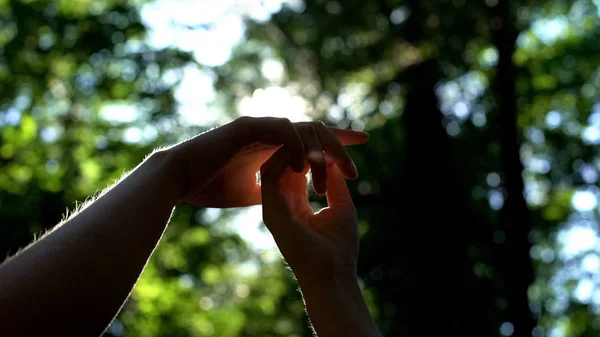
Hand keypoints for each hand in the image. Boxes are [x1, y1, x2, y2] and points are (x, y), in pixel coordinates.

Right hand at [168, 116, 367, 207]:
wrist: (180, 180)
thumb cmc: (211, 185)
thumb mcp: (250, 193)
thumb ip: (270, 189)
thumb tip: (284, 197)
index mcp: (275, 145)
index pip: (314, 139)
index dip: (339, 141)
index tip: (364, 144)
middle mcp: (271, 131)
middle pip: (317, 130)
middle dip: (340, 148)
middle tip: (356, 172)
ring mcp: (261, 126)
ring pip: (304, 129)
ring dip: (321, 153)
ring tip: (330, 177)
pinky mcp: (248, 127)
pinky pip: (282, 130)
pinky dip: (295, 146)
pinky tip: (302, 167)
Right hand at [260, 146, 359, 282]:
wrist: (332, 277)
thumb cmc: (340, 247)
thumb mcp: (342, 206)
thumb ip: (336, 183)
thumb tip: (337, 159)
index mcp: (295, 205)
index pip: (296, 169)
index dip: (310, 151)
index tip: (328, 138)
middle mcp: (280, 204)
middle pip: (283, 162)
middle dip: (302, 144)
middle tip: (324, 131)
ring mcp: (273, 207)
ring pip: (274, 163)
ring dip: (295, 149)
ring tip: (315, 141)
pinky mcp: (271, 211)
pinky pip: (272, 174)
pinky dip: (287, 159)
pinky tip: (305, 152)